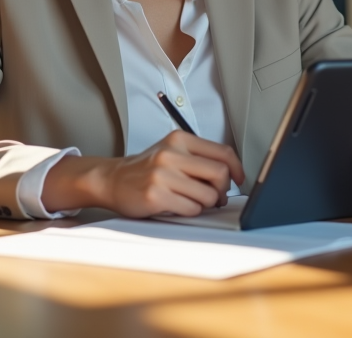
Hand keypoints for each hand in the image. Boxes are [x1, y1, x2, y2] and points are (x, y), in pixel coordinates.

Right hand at [41, 131, 244, 217]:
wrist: (113, 179)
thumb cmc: (147, 168)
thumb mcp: (172, 151)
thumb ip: (198, 157)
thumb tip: (231, 173)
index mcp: (179, 139)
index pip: (222, 152)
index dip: (237, 168)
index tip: (238, 179)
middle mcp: (171, 154)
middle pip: (219, 174)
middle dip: (223, 190)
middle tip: (216, 196)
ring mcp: (162, 175)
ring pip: (207, 196)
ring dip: (206, 204)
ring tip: (194, 201)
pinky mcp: (155, 195)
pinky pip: (191, 209)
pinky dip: (191, 211)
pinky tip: (179, 206)